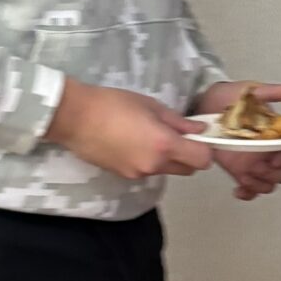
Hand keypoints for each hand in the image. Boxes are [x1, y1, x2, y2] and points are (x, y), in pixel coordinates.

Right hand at [48, 79, 212, 180]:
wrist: (75, 118)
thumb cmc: (113, 104)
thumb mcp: (150, 105)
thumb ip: (178, 121)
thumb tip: (200, 129)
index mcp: (164, 145)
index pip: (202, 160)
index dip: (205, 149)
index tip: (198, 136)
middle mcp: (154, 165)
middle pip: (188, 170)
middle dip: (189, 156)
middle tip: (176, 135)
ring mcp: (138, 174)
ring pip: (167, 170)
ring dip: (168, 158)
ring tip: (149, 136)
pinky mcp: (124, 176)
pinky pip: (147, 170)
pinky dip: (149, 161)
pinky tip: (133, 143)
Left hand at [192, 80, 280, 203]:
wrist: (202, 105)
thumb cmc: (229, 97)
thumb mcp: (250, 91)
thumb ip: (271, 92)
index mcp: (275, 133)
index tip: (275, 159)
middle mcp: (268, 150)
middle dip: (274, 174)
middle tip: (257, 168)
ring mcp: (254, 162)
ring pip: (269, 183)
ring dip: (260, 184)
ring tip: (245, 177)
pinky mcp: (239, 171)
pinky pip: (251, 189)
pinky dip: (248, 194)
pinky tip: (238, 190)